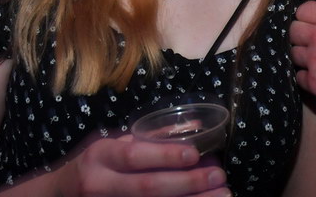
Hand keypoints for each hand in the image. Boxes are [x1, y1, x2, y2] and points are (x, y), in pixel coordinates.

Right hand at [61, 136, 229, 196]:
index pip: (134, 155)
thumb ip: (150, 137)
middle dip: (187, 183)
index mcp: (101, 157)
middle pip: (147, 188)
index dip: (165, 155)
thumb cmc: (94, 165)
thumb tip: (193, 125)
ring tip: (221, 196)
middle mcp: (100, 185)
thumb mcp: (114, 143)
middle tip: (218, 177)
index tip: (195, 155)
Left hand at [290, 0, 315, 112]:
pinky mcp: (315, 83)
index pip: (304, 10)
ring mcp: (315, 60)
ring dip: (303, 57)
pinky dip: (307, 78)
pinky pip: (299, 77)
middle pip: (294, 31)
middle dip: (301, 35)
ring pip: (294, 54)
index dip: (307, 16)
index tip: (313, 23)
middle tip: (312, 43)